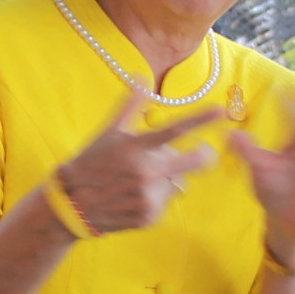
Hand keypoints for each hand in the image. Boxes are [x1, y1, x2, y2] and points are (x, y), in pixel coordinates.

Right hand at [50, 93, 223, 237]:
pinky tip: (136, 196)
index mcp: (137, 148)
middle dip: (201, 155)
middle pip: (194, 161)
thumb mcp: (108, 132)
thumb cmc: (91, 163)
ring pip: (178, 183)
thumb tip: (142, 77)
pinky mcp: (149, 216)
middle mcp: (146, 172)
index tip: (222, 111)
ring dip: (167, 179)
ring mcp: (149, 196)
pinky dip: (157, 198)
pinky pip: (166, 202)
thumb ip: (130, 106)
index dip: (201, 119)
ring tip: (141, 180)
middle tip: (199, 152)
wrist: (72, 204)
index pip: (175, 130)